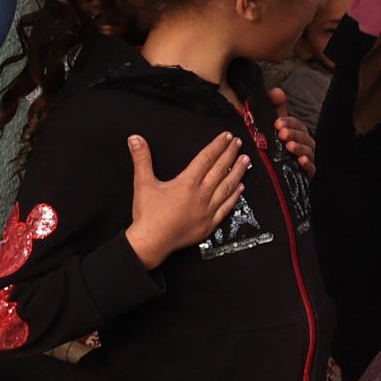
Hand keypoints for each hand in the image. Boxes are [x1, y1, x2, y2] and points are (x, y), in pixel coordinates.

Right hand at [125, 133, 252, 267]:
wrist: (151, 242)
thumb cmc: (148, 215)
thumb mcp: (142, 183)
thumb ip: (141, 159)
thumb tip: (135, 140)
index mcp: (187, 183)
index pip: (206, 159)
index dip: (217, 146)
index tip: (226, 137)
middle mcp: (201, 195)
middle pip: (220, 170)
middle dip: (230, 154)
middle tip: (238, 144)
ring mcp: (207, 210)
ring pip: (227, 187)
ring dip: (237, 172)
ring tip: (245, 161)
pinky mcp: (209, 224)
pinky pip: (226, 207)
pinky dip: (235, 196)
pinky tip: (240, 188)